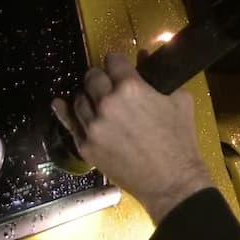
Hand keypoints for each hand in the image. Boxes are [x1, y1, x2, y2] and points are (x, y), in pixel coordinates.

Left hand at [52, 53, 212, 223]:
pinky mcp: (86, 146)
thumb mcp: (179, 101)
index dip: (117, 62)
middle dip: (100, 77)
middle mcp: (107, 104)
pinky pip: (70, 124)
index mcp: (130, 88)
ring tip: (97, 101)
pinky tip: (60, 104)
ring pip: (79, 99)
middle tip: (107, 82)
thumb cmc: (179, 142)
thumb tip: (145, 57)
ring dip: (88, 96)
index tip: (118, 66)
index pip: (113, 60)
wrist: (172, 182)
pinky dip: (66, 112)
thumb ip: (159, 76)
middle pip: (92, 77)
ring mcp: (93, 126)